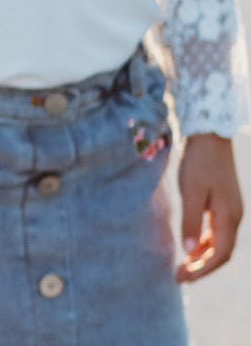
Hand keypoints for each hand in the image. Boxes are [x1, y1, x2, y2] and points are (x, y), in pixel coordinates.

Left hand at [176, 133, 242, 282]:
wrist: (209, 135)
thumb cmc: (199, 162)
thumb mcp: (191, 191)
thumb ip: (191, 221)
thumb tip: (188, 251)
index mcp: (229, 217)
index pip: (220, 255)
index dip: (202, 270)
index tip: (182, 277)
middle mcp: (234, 217)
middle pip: (222, 252)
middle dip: (202, 267)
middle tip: (180, 276)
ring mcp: (231, 210)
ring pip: (219, 242)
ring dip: (202, 256)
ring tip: (183, 265)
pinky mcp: (224, 202)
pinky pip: (216, 231)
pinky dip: (204, 241)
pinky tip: (191, 245)